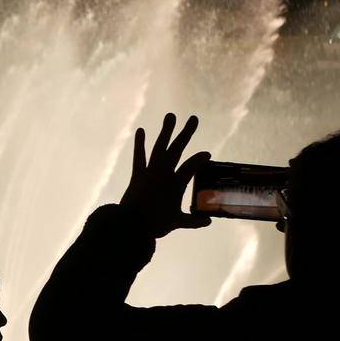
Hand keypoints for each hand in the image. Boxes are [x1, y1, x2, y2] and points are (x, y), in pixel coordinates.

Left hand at [119, 113, 210, 237]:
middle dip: (185, 133)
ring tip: (170, 116)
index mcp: (176, 184)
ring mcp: (150, 172)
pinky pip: (139, 157)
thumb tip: (208, 221)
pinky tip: (140, 130)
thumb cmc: (155, 224)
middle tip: (193, 119)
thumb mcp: (177, 222)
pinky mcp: (137, 174)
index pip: (191, 167)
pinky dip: (139, 144)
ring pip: (159, 148)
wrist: (131, 224)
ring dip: (165, 131)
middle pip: (176, 149)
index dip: (199, 159)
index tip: (207, 154)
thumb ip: (193, 221)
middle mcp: (163, 174)